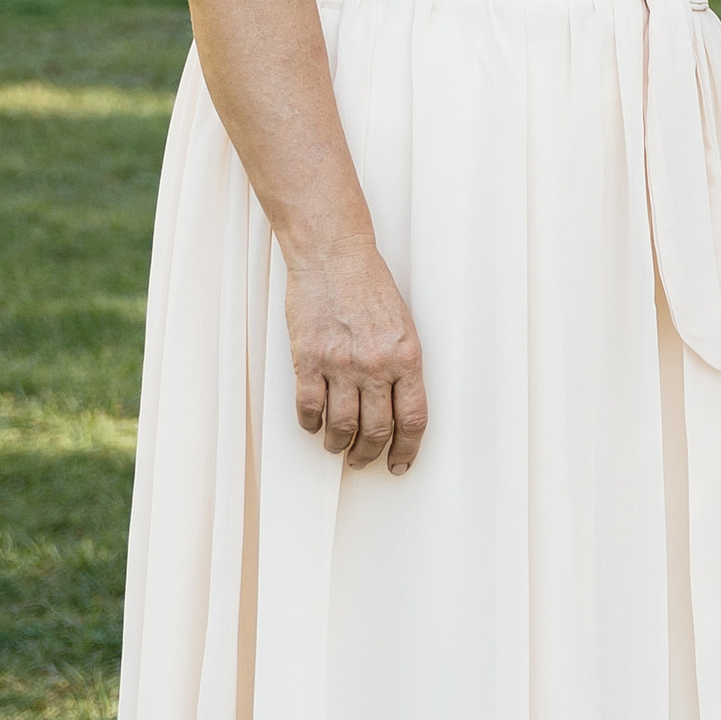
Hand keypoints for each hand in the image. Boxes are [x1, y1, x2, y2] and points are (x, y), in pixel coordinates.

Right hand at [283, 242, 427, 471]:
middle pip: (376, 431)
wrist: (334, 257)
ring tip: (336, 446)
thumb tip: (396, 406)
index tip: (399, 463)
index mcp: (406, 357)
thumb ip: (401, 367)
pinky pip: (309, 407)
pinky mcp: (308, 359)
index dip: (407, 449)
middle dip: (369, 454)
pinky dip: (310, 423)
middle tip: (363, 460)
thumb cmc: (369, 286)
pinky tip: (313, 424)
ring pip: (341, 427)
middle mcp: (375, 365)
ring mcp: (340, 364)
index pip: (412, 419)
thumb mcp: (403, 326)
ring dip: (338, 445)